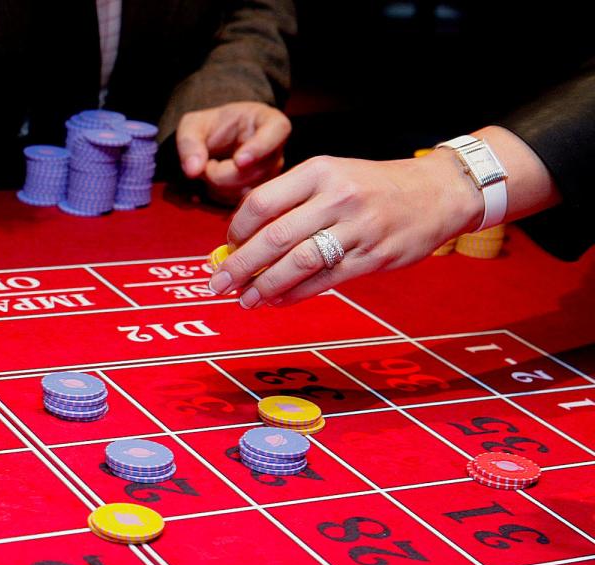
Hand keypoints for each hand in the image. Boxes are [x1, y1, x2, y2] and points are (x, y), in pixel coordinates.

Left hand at [176, 101, 290, 204]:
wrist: (213, 146)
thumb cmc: (210, 129)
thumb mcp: (192, 126)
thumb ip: (189, 143)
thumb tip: (193, 170)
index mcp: (269, 122)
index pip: (278, 130)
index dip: (260, 147)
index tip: (239, 160)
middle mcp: (276, 150)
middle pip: (258, 171)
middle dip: (223, 174)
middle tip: (204, 165)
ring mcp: (273, 176)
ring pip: (249, 192)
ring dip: (220, 187)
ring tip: (210, 170)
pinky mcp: (264, 196)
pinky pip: (243, 206)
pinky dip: (222, 198)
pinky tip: (215, 185)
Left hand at [210, 151, 483, 307]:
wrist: (438, 192)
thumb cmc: (374, 187)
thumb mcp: (333, 175)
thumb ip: (293, 201)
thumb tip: (244, 238)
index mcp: (319, 171)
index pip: (262, 203)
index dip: (237, 231)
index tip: (226, 247)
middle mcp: (337, 197)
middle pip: (274, 237)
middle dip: (239, 265)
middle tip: (217, 284)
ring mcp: (357, 229)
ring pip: (298, 262)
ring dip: (264, 286)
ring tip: (244, 300)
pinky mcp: (373, 257)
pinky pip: (324, 280)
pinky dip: (295, 294)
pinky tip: (276, 301)